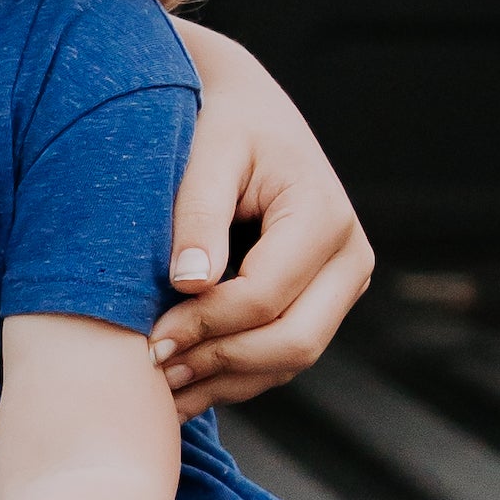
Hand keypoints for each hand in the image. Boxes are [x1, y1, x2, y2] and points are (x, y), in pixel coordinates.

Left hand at [149, 24, 375, 413]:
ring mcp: (341, 285)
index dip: (206, 325)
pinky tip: (187, 382)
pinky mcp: (322, 303)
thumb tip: (190, 283)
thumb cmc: (222, 123)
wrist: (248, 112)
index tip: (151, 337)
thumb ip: (198, 213)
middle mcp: (348, 255)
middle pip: (292, 340)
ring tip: (163, 387)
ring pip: (291, 360)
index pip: (265, 295)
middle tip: (156, 368)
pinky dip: (237, 376)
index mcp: (323, 214)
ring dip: (227, 380)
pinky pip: (284, 357)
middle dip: (221, 362)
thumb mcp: (207, 151)